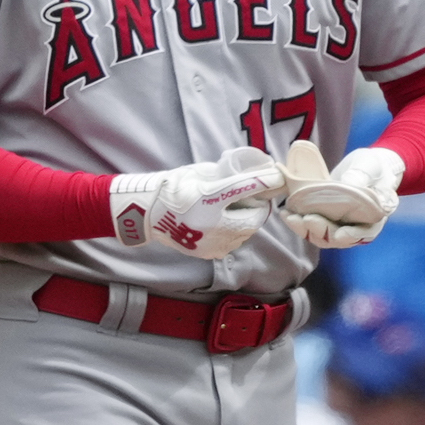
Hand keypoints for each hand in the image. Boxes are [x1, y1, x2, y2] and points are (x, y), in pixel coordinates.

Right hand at [110, 147, 283, 258]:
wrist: (147, 213)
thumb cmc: (172, 188)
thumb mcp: (197, 173)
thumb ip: (223, 174)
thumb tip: (249, 174)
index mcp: (208, 198)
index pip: (246, 187)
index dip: (266, 181)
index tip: (277, 177)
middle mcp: (213, 223)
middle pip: (253, 216)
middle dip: (257, 207)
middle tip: (253, 198)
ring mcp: (212, 241)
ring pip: (246, 232)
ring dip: (247, 221)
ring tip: (236, 211)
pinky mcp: (209, 252)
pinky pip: (232, 242)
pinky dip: (233, 232)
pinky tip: (224, 223)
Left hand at [280, 143, 402, 248]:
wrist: (365, 167)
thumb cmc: (374, 167)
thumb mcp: (370, 168)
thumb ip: (362, 177)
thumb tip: (349, 183)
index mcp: (374, 216)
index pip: (366, 232)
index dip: (353, 235)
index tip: (340, 235)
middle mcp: (355, 225)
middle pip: (338, 237)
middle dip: (322, 231)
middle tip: (308, 220)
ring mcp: (338, 223)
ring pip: (322, 235)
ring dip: (305, 229)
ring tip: (290, 217)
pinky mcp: (324, 218)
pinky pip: (311, 225)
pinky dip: (299, 222)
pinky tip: (286, 213)